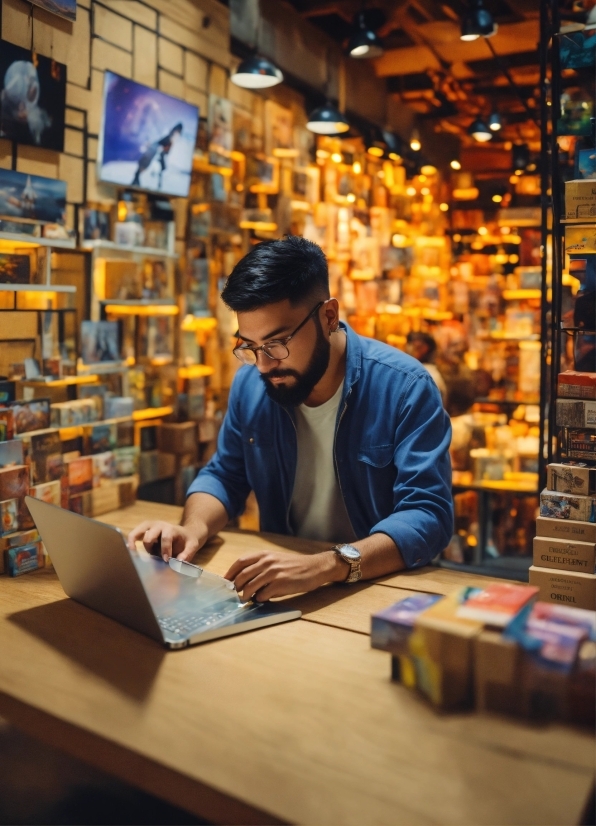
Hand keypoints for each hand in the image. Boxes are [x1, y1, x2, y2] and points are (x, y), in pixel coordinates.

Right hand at [127, 520, 206, 561]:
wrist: (185, 533)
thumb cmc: (188, 540)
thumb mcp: (193, 545)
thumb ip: (187, 553)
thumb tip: (179, 562)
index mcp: (171, 528)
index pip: (166, 537)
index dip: (165, 550)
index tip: (166, 560)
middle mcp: (159, 525)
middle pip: (149, 536)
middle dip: (151, 549)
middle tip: (156, 558)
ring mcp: (150, 526)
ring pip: (138, 533)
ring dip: (138, 545)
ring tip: (136, 554)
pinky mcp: (144, 530)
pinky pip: (134, 534)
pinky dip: (131, 541)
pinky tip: (130, 550)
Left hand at [224, 550, 347, 601]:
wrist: (315, 567)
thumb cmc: (294, 565)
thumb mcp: (276, 559)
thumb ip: (260, 565)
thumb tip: (243, 579)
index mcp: (264, 554)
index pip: (240, 562)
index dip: (230, 573)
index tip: (225, 581)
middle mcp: (267, 561)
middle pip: (242, 575)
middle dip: (236, 587)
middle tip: (235, 594)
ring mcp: (273, 572)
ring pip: (250, 586)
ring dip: (246, 595)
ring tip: (247, 599)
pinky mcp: (280, 584)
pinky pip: (262, 595)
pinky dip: (259, 599)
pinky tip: (263, 598)